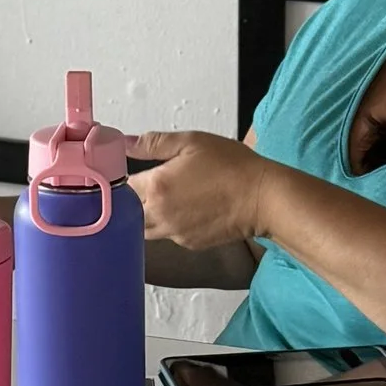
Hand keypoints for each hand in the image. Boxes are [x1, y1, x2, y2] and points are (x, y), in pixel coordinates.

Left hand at [128, 131, 274, 250]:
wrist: (261, 198)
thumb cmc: (232, 167)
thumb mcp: (192, 142)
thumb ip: (153, 143)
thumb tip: (126, 143)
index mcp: (157, 186)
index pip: (124, 186)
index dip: (127, 177)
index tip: (134, 170)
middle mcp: (160, 214)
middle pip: (130, 212)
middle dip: (136, 199)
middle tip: (153, 184)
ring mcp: (174, 232)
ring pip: (145, 228)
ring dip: (150, 214)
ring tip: (171, 197)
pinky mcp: (189, 243)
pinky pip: (168, 235)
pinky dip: (171, 224)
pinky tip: (188, 209)